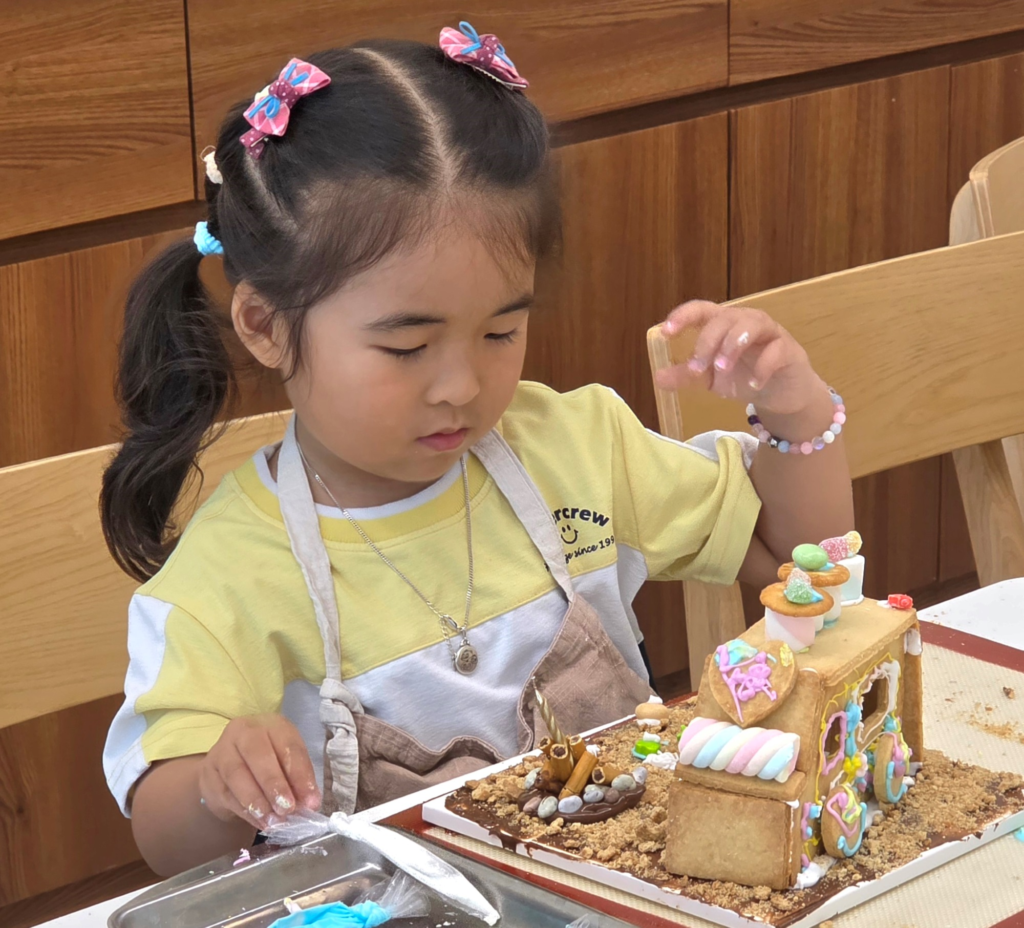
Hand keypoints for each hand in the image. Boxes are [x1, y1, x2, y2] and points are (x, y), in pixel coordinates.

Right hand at [198, 714, 320, 827]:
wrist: (230, 763)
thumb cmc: (268, 760)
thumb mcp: (287, 761)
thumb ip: (298, 779)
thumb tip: (309, 804)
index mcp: (271, 724)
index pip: (288, 745)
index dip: (301, 775)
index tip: (311, 801)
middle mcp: (243, 731)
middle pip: (257, 754)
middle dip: (274, 784)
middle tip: (287, 809)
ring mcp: (221, 751)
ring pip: (236, 774)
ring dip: (257, 801)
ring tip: (273, 820)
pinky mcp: (208, 773)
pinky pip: (225, 793)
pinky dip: (244, 811)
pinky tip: (259, 822)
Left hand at [655, 300, 819, 414]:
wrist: (780, 396)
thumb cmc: (743, 377)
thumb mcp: (709, 379)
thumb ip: (686, 375)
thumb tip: (657, 377)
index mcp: (721, 324)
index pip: (700, 310)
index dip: (683, 316)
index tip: (666, 332)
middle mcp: (744, 322)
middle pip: (724, 318)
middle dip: (707, 342)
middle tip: (697, 368)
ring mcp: (769, 333)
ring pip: (751, 324)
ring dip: (733, 345)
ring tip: (722, 369)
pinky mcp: (789, 350)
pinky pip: (776, 350)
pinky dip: (763, 367)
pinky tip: (754, 385)